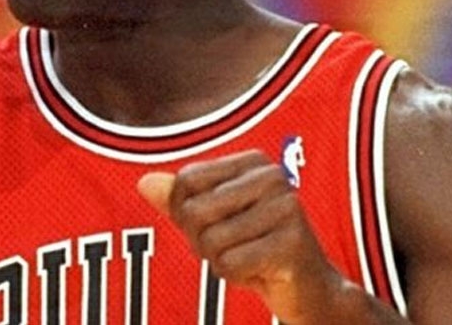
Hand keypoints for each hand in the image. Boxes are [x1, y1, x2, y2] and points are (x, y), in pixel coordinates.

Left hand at [138, 150, 345, 322]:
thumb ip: (179, 201)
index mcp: (252, 162)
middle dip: (202, 241)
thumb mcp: (212, 221)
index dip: (185, 214)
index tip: (216, 225)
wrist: (307, 288)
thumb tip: (144, 182)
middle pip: (194, 212)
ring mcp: (286, 207)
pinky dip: (236, 276)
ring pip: (211, 241)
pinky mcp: (292, 242)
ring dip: (221, 261)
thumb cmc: (254, 248)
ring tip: (249, 258)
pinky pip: (231, 264)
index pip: (185, 182)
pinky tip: (260, 272)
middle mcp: (272, 176)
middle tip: (234, 247)